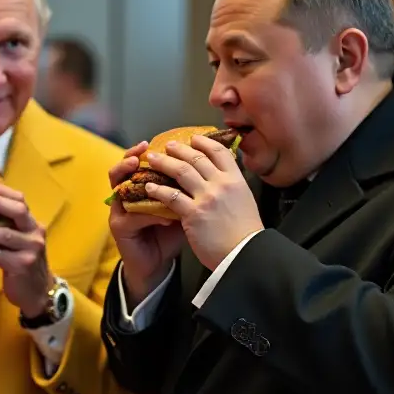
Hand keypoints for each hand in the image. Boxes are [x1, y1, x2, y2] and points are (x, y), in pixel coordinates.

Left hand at [0, 183, 51, 316]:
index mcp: (32, 224)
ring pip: (6, 234)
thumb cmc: (22, 261)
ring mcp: (31, 249)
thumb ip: (3, 226)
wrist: (38, 291)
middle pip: (18, 211)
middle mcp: (34, 233)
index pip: (20, 201)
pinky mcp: (22, 265)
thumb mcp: (18, 241)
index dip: (3, 192)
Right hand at [107, 142, 185, 307]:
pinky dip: (149, 215)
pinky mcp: (120, 228)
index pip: (136, 162)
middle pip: (120, 170)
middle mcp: (126, 196)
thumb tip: (213, 167)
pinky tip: (164, 216)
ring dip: (128, 178)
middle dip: (130, 157)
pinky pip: (133, 217)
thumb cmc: (170, 233)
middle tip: (143, 151)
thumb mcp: (182, 206)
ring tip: (139, 170)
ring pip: (118, 189)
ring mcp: (120, 212)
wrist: (158, 264)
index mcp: (139, 187)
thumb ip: (187, 188)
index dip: (143, 150)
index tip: (157, 140)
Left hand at [142, 134, 263, 269]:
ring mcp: (207, 197)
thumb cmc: (245, 233)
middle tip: (167, 145)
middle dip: (179, 149)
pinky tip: (148, 187)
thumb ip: (231, 187)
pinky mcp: (193, 213)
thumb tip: (221, 175)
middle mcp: (222, 184)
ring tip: (152, 159)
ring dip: (163, 163)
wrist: (245, 254)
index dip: (204, 142)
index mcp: (236, 180)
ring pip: (181, 171)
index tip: (193, 138)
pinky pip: (171, 196)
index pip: (219, 152)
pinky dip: (157, 189)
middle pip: (196, 158)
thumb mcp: (245, 201)